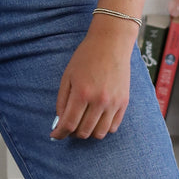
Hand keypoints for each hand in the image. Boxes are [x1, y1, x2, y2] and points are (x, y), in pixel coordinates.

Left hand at [50, 18, 134, 139]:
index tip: (55, 135)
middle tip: (68, 127)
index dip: (59, 134)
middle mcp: (99, 100)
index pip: (69, 124)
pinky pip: (113, 127)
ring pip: (99, 133)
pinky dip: (103, 129)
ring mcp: (113, 102)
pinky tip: (96, 120)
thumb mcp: (67, 76)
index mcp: (82, 93)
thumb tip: (60, 122)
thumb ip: (62, 101)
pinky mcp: (124, 102)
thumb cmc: (86, 57)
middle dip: (72, 134)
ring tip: (82, 124)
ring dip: (88, 133)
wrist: (111, 43)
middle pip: (84, 132)